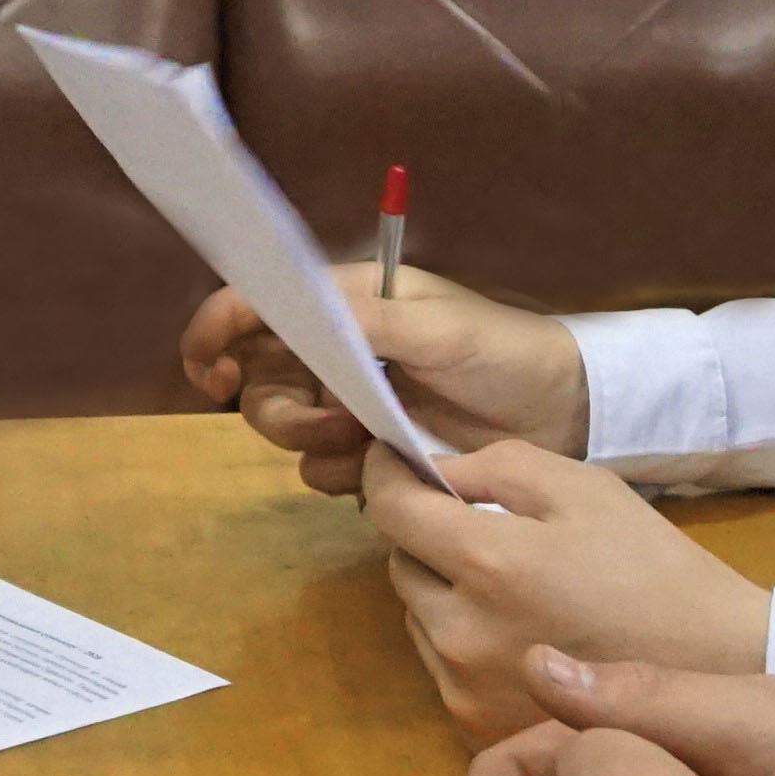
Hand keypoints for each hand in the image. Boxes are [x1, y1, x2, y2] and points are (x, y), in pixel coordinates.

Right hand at [176, 266, 587, 491]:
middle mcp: (338, 352)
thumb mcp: (440, 326)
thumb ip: (368, 318)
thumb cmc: (505, 351)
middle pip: (259, 380)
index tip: (212, 371)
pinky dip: (343, 474)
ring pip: (286, 433)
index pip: (258, 306)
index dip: (218, 331)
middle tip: (326, 421)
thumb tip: (299, 308)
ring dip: (313, 442)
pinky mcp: (371, 454)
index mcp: (347, 301)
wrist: (562, 413)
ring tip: (371, 440)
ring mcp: (352, 405)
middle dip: (275, 407)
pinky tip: (385, 466)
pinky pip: (323, 471)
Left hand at [359, 442, 768, 734]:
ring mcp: (465, 684)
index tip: (393, 459)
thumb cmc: (651, 565)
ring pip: (416, 614)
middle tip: (479, 525)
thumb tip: (430, 467)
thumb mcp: (584, 487)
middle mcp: (460, 630)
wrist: (708, 664)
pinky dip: (461, 637)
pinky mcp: (475, 721)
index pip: (391, 509)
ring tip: (510, 585)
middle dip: (427, 536)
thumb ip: (495, 466)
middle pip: (400, 563)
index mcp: (488, 563)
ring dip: (442, 589)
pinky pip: (438, 661)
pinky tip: (518, 630)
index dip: (386, 475)